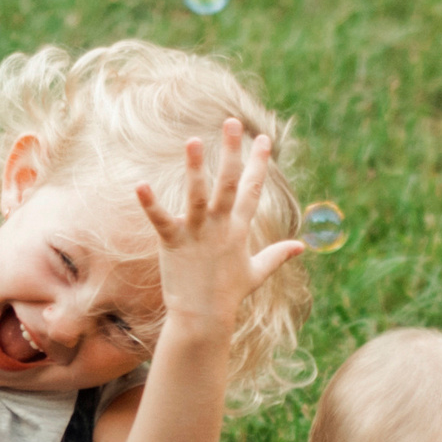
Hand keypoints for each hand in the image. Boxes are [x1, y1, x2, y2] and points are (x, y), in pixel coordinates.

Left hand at [133, 119, 305, 336]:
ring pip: (198, 195)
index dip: (259, 163)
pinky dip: (150, 203)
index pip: (253, 190)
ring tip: (193, 140)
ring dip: (195, 168)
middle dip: (232, 152)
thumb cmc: (228, 296)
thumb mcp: (257, 273)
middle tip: (232, 122)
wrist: (204, 319)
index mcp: (239, 230)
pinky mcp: (173, 243)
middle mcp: (221, 227)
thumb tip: (301, 246)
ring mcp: (197, 234)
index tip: (264, 138)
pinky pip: (161, 219)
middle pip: (229, 183)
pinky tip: (140, 185)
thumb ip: (277, 255)